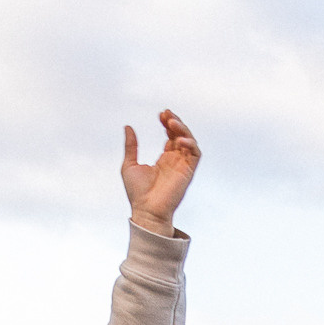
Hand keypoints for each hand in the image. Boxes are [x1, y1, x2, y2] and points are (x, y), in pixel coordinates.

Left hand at [122, 110, 199, 233]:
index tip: (160, 114)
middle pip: (181, 135)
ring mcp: (183, 166)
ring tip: (171, 121)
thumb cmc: (137, 193)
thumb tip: (128, 127)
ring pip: (190, 141)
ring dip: (183, 129)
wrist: (146, 210)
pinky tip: (179, 138)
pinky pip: (196, 154)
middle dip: (175, 122)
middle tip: (165, 113)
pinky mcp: (188, 172)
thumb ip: (131, 146)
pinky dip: (190, 143)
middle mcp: (175, 161)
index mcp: (164, 160)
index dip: (167, 123)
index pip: (170, 136)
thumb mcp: (129, 164)